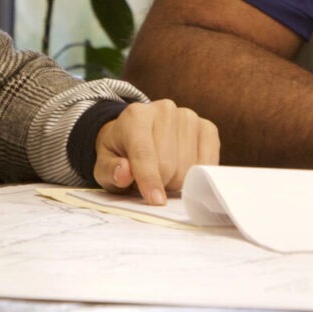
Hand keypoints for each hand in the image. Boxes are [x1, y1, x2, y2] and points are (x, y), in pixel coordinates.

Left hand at [94, 99, 219, 205]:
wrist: (139, 132)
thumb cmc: (121, 153)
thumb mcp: (104, 166)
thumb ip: (110, 171)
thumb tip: (124, 173)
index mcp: (135, 116)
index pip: (144, 153)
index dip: (149, 180)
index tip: (156, 201)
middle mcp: (165, 110)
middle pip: (168, 164)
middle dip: (160, 183)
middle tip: (149, 182)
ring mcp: (188, 117)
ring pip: (188, 167)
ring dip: (177, 181)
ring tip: (164, 173)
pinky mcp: (207, 127)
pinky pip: (208, 163)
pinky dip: (196, 175)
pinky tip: (183, 169)